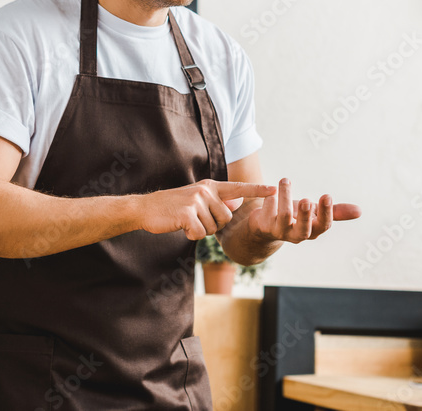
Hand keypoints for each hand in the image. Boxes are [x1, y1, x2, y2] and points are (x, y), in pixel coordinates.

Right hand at [138, 180, 276, 239]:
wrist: (147, 208)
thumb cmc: (173, 207)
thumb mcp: (197, 200)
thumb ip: (216, 202)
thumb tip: (236, 205)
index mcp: (210, 186)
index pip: (238, 188)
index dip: (257, 190)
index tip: (274, 189)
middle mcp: (206, 191)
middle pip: (226, 219)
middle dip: (213, 225)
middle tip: (195, 219)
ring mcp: (196, 201)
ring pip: (213, 228)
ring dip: (201, 231)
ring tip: (186, 221)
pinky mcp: (188, 213)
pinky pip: (200, 233)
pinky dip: (191, 235)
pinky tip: (180, 226)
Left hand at [246, 178, 360, 243]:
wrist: (266, 226)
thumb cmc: (295, 217)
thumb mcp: (315, 213)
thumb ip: (336, 212)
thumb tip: (360, 211)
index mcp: (312, 231)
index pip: (323, 225)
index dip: (326, 212)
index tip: (327, 195)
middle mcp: (297, 234)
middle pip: (303, 229)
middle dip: (305, 215)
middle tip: (306, 199)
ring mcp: (279, 231)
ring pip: (283, 216)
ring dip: (285, 196)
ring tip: (285, 180)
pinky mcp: (263, 225)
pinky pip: (266, 210)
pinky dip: (269, 199)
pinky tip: (270, 191)